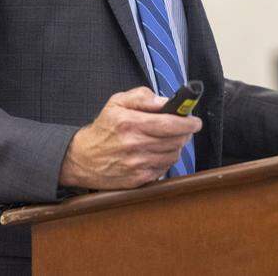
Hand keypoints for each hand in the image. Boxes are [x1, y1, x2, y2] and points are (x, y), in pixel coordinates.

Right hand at [59, 86, 201, 189]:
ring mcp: (137, 165)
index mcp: (130, 123)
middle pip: (175, 140)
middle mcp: (134, 145)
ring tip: (169, 139)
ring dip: (177, 146)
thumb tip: (165, 101)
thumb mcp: (117, 102)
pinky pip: (164, 168)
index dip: (188, 122)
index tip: (195, 120)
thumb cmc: (103, 128)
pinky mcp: (138, 179)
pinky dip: (166, 159)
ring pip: (173, 155)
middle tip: (184, 127)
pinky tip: (158, 152)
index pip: (170, 123)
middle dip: (185, 133)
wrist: (82, 158)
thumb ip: (142, 96)